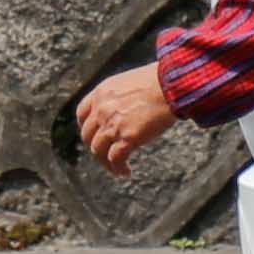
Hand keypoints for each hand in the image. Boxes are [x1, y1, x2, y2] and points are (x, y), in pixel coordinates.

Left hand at [73, 61, 179, 177]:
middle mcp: (102, 108)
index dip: (86, 127)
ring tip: (116, 168)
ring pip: (98, 150)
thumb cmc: (159, 81)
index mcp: (101, 92)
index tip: (95, 135)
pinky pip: (115, 159)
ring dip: (106, 163)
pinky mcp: (127, 137)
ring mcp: (112, 124)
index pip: (82, 113)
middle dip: (96, 147)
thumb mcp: (129, 82)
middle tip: (107, 155)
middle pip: (88, 135)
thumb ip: (120, 96)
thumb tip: (125, 109)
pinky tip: (126, 172)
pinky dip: (118, 169)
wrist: (171, 85)